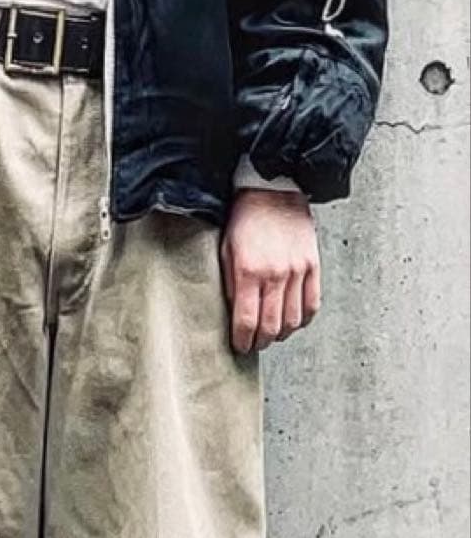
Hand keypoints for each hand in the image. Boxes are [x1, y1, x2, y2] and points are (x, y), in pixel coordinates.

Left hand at [221, 188, 320, 353]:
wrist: (273, 190)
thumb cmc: (245, 217)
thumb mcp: (226, 248)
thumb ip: (230, 282)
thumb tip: (234, 312)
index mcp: (249, 270)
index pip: (247, 321)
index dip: (243, 340)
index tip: (240, 346)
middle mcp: (275, 275)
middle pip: (271, 326)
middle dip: (261, 341)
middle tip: (254, 344)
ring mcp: (297, 272)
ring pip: (294, 321)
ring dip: (282, 334)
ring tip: (272, 334)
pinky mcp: (312, 266)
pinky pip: (312, 305)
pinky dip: (303, 320)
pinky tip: (293, 321)